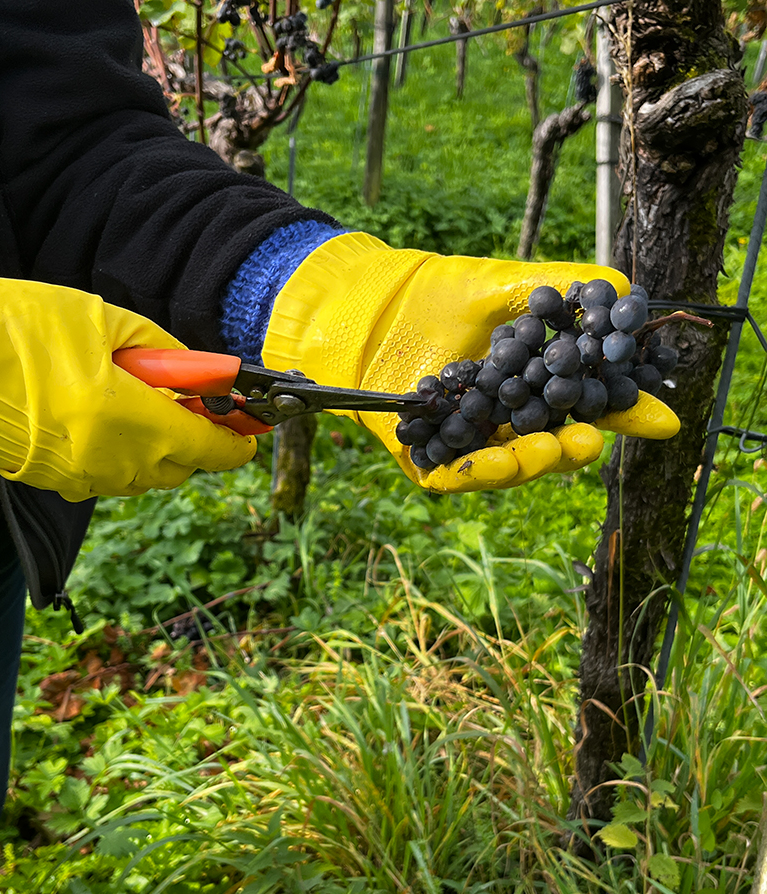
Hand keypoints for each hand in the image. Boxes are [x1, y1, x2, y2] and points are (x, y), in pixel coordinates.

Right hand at [0, 278, 256, 500]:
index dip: (236, 442)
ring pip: (144, 475)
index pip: (208, 448)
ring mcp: (81, 477)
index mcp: (132, 421)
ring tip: (130, 398)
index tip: (249, 432)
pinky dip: (118, 453)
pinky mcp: (54, 481)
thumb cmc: (15, 328)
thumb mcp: (102, 321)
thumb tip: (204, 371)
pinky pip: (107, 476)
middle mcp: (113, 461)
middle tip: (187, 400)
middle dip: (193, 439)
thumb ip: (164, 352)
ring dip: (155, 446)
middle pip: (180, 467)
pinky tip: (97, 416)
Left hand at [261, 233, 678, 491]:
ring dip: (534, 462)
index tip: (662, 421)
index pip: (587, 405)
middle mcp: (507, 419)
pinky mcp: (429, 461)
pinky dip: (478, 471)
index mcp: (534, 385)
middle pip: (554, 445)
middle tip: (593, 441)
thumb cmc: (436, 294)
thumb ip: (560, 288)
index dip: (623, 414)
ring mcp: (469, 444)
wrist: (364, 306)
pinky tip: (496, 459)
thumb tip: (623, 292)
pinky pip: (459, 476)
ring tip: (550, 449)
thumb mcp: (506, 286)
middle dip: (576, 448)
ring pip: (511, 466)